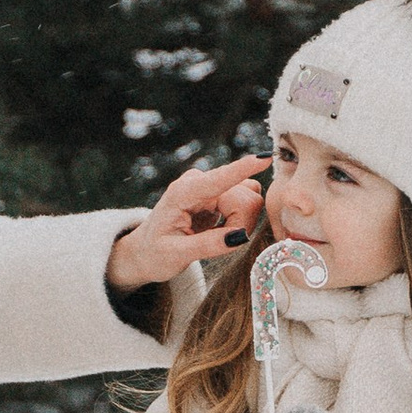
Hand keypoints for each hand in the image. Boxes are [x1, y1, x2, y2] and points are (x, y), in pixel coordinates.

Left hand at [107, 156, 268, 298]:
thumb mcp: (175, 254)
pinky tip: (221, 230)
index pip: (219, 179)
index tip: (266, 158)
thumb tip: (239, 236)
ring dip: (241, 222)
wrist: (145, 250)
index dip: (243, 169)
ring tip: (217, 237)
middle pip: (245, 197)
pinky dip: (240, 220)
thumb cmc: (155, 252)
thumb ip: (207, 245)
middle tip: (221, 244)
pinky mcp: (220, 192)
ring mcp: (211, 185)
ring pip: (250, 199)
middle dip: (241, 224)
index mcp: (183, 193)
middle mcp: (199, 182)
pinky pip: (246, 202)